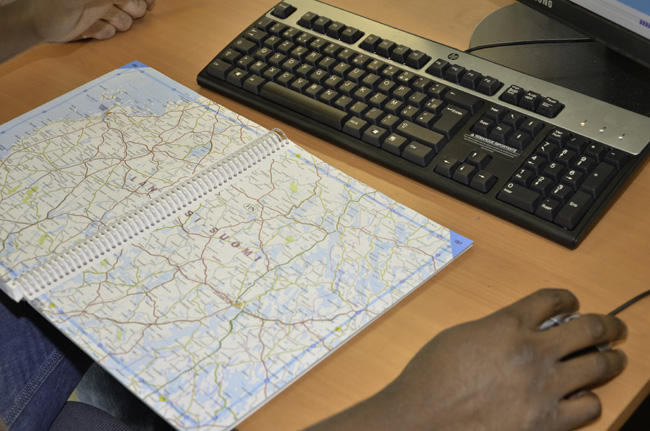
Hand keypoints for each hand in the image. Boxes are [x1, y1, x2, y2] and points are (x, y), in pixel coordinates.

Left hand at [27, 0, 154, 42]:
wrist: (34, 23)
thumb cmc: (56, 4)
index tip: (150, 3)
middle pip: (133, 4)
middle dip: (133, 8)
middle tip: (130, 11)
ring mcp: (98, 12)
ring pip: (123, 20)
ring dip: (118, 22)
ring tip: (105, 21)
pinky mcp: (92, 27)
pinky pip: (108, 32)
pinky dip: (103, 32)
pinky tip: (91, 30)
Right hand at [306, 289, 626, 430]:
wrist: (422, 419)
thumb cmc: (431, 378)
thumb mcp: (460, 336)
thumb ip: (495, 329)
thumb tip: (517, 330)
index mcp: (506, 325)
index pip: (551, 300)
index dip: (567, 298)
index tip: (571, 302)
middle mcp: (531, 352)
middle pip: (589, 328)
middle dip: (607, 325)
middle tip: (613, 326)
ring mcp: (543, 388)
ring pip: (598, 366)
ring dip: (610, 359)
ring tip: (614, 359)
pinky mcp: (546, 422)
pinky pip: (589, 406)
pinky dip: (589, 399)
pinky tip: (583, 396)